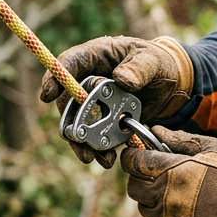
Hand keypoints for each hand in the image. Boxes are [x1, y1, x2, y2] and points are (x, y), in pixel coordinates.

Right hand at [40, 36, 192, 167]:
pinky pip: (94, 135)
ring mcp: (93, 101)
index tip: (47, 96)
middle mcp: (88, 79)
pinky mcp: (102, 119)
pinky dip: (98, 148)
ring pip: (78, 122)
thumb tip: (120, 80)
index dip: (55, 79)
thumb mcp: (152, 61)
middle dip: (71, 122)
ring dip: (83, 141)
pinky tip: (107, 160)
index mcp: (95, 56)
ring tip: (93, 158)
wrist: (169, 85)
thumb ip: (138, 68)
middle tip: (79, 140)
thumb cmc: (158, 63)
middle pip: (69, 100)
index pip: (69, 63)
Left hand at [120, 127, 216, 216]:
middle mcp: (163, 196)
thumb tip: (155, 131)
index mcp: (170, 170)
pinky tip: (181, 210)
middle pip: (133, 186)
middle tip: (158, 174)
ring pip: (144, 207)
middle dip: (141, 177)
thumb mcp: (212, 147)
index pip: (133, 161)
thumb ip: (180, 139)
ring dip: (152, 199)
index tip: (138, 154)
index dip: (133, 155)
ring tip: (175, 193)